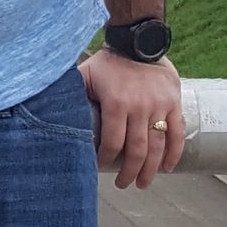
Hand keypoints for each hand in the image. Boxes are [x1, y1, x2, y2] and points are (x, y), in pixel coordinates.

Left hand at [82, 49, 185, 188]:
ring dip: (150, 170)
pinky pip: (177, 134)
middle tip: (123, 184)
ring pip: (157, 147)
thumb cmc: (108, 62)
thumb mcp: (86, 75)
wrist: (140, 42)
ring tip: (142, 183)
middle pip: (136, 151)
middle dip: (129, 173)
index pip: (111, 143)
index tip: (101, 167)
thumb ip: (73, 94)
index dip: (105, 159)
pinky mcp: (174, 103)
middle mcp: (139, 108)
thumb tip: (49, 112)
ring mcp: (159, 107)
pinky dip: (173, 154)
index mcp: (116, 104)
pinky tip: (167, 168)